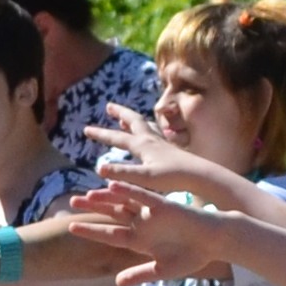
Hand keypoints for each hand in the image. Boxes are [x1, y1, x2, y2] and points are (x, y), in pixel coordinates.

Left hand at [63, 180, 228, 285]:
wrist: (215, 242)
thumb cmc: (192, 256)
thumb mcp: (162, 270)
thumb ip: (139, 274)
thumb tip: (117, 284)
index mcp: (140, 240)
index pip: (110, 234)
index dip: (92, 231)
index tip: (72, 228)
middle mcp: (143, 224)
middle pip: (112, 214)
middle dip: (93, 208)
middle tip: (71, 202)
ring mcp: (152, 213)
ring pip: (124, 202)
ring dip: (106, 198)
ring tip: (88, 194)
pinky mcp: (164, 205)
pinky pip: (143, 196)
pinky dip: (129, 192)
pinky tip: (114, 187)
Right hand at [87, 103, 246, 205]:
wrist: (199, 175)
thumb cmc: (172, 178)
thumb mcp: (143, 178)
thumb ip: (121, 173)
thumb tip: (99, 169)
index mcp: (143, 145)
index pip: (117, 137)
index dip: (100, 134)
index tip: (86, 129)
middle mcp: (152, 140)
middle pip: (133, 120)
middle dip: (119, 114)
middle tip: (109, 106)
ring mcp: (163, 143)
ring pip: (146, 125)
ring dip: (133, 121)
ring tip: (125, 120)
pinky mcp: (171, 149)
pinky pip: (156, 135)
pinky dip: (148, 131)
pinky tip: (149, 137)